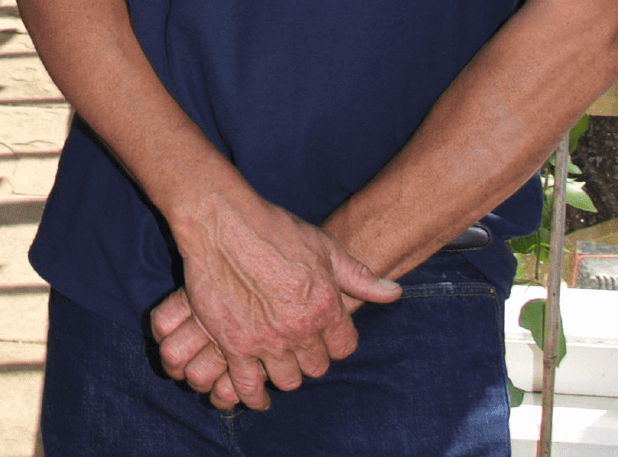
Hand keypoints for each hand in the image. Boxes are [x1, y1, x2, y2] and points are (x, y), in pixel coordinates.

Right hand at [154, 198, 400, 410]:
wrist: (222, 223)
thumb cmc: (273, 229)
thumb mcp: (324, 247)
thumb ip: (359, 277)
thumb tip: (395, 293)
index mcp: (326, 307)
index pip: (343, 348)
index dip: (333, 341)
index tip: (321, 334)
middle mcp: (300, 330)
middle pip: (316, 368)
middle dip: (309, 357)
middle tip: (294, 344)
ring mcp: (266, 340)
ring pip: (286, 380)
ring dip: (283, 372)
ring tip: (274, 361)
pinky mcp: (234, 344)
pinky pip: (247, 385)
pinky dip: (252, 394)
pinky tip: (256, 393)